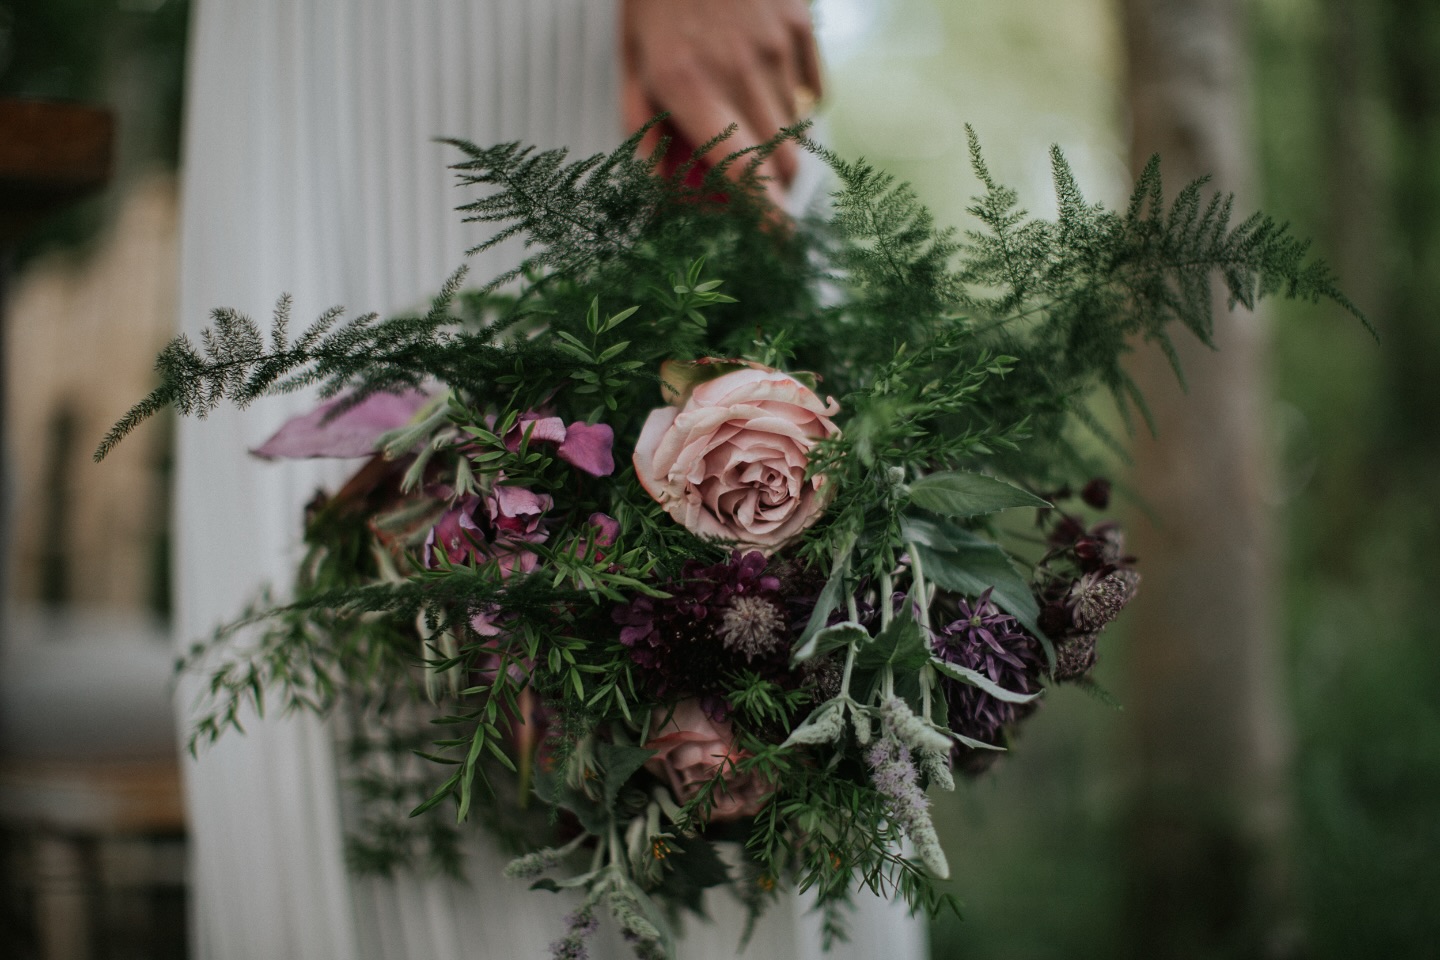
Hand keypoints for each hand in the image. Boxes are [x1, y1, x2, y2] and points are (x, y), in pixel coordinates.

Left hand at [621, 0, 823, 204]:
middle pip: (782, 165)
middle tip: (748, 183)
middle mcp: (740, 73)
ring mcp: (778, 48)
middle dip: (773, 188)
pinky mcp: (801, 26)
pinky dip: (795, 104)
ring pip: (796, 130)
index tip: (780, 244)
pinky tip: (765, 81)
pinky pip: (812, 92)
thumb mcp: (631, 57)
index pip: (743, 173)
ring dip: (776, 142)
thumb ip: (643, 126)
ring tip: (745, 113)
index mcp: (689, 87)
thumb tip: (659, 184)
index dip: (769, 218)